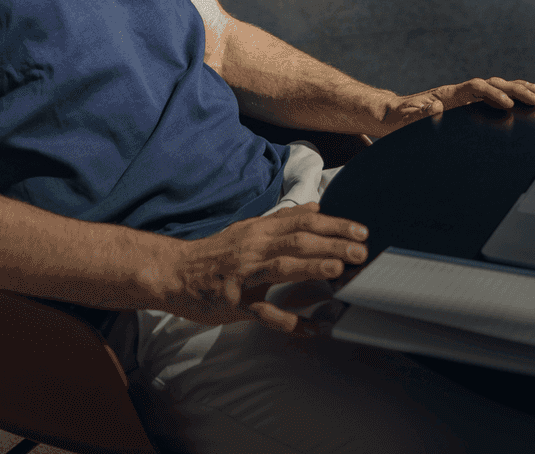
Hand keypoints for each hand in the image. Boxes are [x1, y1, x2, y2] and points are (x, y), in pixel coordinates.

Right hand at [152, 203, 368, 333]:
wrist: (172, 272)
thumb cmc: (213, 255)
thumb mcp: (249, 230)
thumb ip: (283, 221)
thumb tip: (315, 207)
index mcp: (259, 230)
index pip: (303, 221)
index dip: (333, 224)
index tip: (360, 229)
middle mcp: (253, 248)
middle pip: (297, 240)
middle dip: (332, 244)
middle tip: (361, 251)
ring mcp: (243, 275)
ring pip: (281, 267)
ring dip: (312, 267)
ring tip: (339, 269)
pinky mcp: (234, 302)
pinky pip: (263, 312)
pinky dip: (288, 321)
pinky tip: (311, 329)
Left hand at [376, 78, 534, 134]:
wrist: (393, 115)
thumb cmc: (399, 119)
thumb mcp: (405, 119)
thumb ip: (418, 114)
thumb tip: (435, 108)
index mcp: (447, 95)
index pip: (475, 88)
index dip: (492, 94)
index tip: (507, 104)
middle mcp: (458, 92)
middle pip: (491, 84)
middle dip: (514, 90)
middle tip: (534, 98)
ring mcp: (462, 97)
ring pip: (494, 87)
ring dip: (514, 89)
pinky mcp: (464, 104)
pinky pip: (489, 97)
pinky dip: (506, 96)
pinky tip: (519, 100)